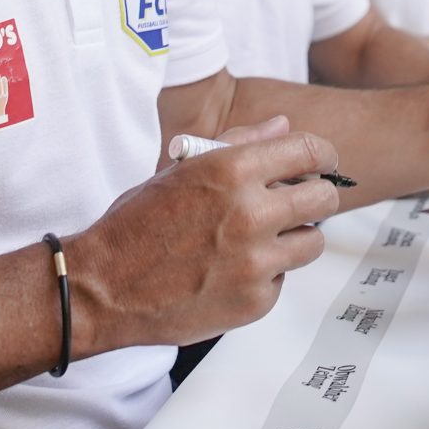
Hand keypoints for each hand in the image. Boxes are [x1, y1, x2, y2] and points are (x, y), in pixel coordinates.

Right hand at [65, 124, 339, 353]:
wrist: (103, 287)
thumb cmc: (137, 225)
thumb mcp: (183, 169)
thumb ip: (240, 144)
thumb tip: (283, 127)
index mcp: (232, 169)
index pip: (310, 151)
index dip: (324, 156)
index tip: (324, 163)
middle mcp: (251, 213)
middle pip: (323, 198)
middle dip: (317, 196)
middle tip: (301, 202)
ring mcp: (256, 261)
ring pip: (313, 242)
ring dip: (296, 237)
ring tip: (262, 239)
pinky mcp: (256, 301)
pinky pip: (282, 279)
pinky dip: (266, 275)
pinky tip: (231, 271)